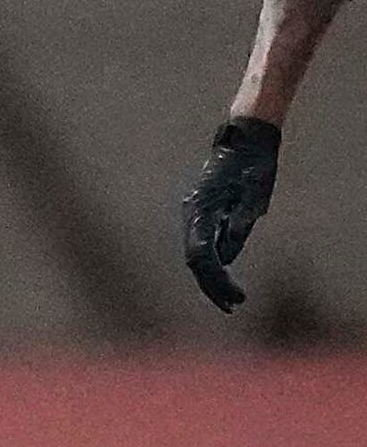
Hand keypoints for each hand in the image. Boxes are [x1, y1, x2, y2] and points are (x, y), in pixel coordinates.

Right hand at [182, 117, 280, 311]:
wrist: (244, 141)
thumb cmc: (252, 166)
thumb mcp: (254, 194)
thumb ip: (240, 223)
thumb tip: (228, 255)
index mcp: (202, 210)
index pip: (201, 255)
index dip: (217, 280)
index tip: (236, 298)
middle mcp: (192, 215)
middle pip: (195, 260)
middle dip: (213, 286)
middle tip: (234, 305)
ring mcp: (195, 215)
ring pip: (196, 254)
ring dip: (212, 278)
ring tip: (232, 299)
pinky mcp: (204, 215)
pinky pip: (203, 245)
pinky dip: (214, 264)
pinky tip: (227, 277)